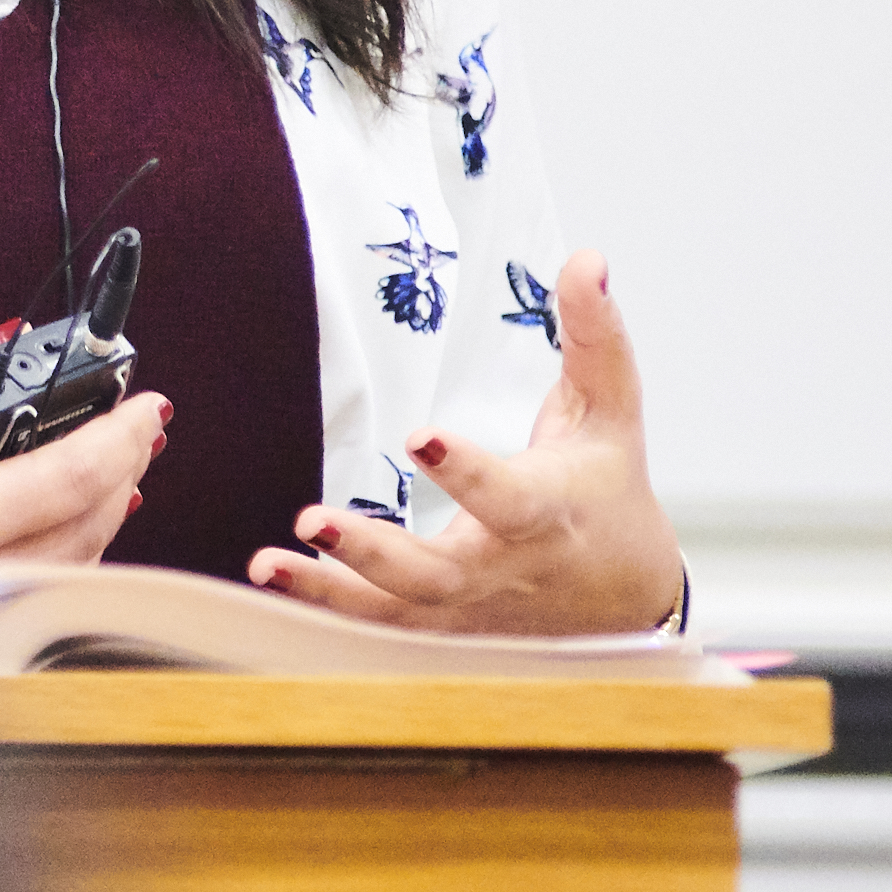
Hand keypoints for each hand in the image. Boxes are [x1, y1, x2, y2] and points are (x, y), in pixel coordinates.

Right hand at [0, 335, 167, 603]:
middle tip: (136, 423)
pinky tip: (54, 524)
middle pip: (86, 533)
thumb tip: (1, 345)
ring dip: (97, 517)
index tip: (149, 400)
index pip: (67, 478)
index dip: (121, 433)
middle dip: (121, 472)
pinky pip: (24, 601)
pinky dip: (57, 559)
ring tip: (106, 465)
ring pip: (63, 577)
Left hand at [248, 247, 686, 635]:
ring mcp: (471, 609)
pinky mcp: (444, 631)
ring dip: (328, 594)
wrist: (625, 597)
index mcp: (549, 511)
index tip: (419, 435)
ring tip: (265, 564)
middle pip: (438, 575)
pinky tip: (273, 582)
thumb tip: (586, 259)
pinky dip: (327, 614)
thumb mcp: (610, 409)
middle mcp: (505, 570)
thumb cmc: (609, 487)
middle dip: (374, 554)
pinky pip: (379, 632)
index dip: (466, 472)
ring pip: (396, 614)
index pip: (508, 498)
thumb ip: (594, 334)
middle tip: (309, 520)